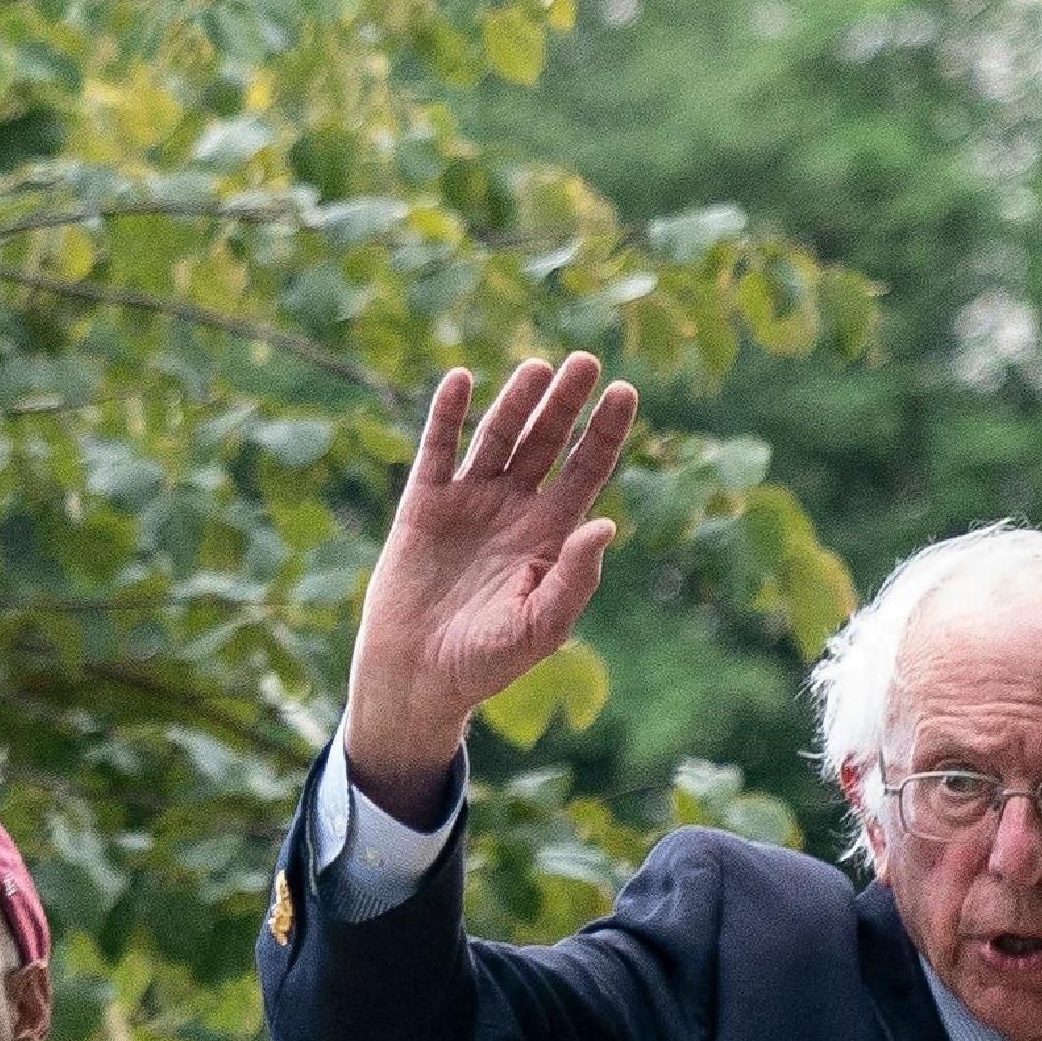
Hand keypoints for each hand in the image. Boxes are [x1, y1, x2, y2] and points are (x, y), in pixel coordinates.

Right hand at [342, 353, 635, 821]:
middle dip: (567, 403)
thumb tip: (606, 525)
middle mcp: (514, 510)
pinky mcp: (424, 505)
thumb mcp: (541, 627)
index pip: (586, 471)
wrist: (416, 678)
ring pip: (498, 437)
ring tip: (537, 367)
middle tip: (586, 362)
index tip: (625, 392)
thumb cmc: (485, 662)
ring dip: (516, 401)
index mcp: (550, 536)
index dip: (605, 432)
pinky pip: (438, 449)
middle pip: (548, 442)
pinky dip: (448, 414)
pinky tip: (461, 380)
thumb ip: (574, 579)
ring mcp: (469, 503)